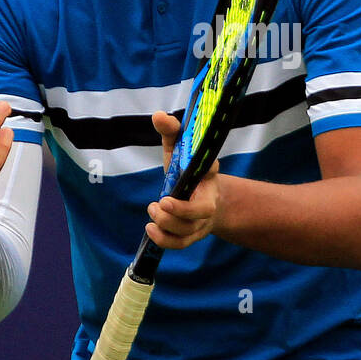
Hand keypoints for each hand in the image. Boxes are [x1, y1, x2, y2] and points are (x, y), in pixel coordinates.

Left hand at [145, 110, 220, 248]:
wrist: (201, 194)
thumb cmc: (187, 168)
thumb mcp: (178, 148)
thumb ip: (171, 132)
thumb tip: (158, 115)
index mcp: (208, 175)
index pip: (210, 172)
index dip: (205, 170)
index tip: (197, 169)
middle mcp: (208, 199)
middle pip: (201, 212)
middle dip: (181, 211)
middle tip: (160, 202)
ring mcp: (201, 220)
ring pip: (188, 230)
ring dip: (167, 223)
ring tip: (152, 211)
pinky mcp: (191, 235)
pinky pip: (181, 244)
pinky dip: (165, 240)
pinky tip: (150, 229)